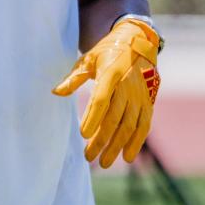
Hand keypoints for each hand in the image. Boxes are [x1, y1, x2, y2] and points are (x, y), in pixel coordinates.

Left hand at [52, 18, 159, 167]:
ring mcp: (140, 96)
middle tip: (89, 157)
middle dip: (102, 140)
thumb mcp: (89, 59)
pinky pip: (144, 125)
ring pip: (129, 125)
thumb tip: (55, 92)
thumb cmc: (108, 52)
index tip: (83, 135)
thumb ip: (74, 78)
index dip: (93, 117)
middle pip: (115, 118)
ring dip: (117, 146)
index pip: (102, 99)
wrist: (139, 43)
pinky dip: (136, 142)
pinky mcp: (149, 102)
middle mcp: (128, 86)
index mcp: (111, 73)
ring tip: (104, 162)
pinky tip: (127, 157)